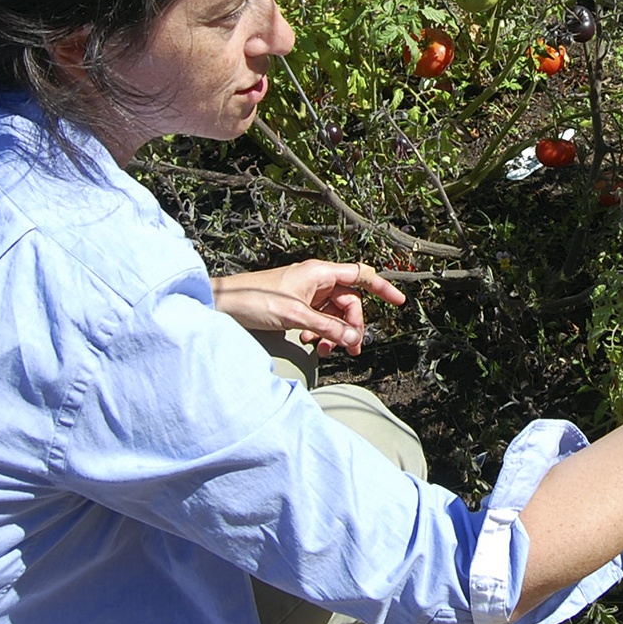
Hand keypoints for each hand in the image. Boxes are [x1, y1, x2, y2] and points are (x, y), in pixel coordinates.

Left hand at [209, 261, 404, 356]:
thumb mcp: (295, 315)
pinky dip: (318, 333)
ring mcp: (306, 294)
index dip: (382, 288)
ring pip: (333, 314)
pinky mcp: (295, 307)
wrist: (223, 304)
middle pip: (349, 302)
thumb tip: (354, 339)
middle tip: (350, 349)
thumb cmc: (255, 299)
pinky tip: (308, 343)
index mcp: (320, 272)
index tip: (399, 302)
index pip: (361, 276)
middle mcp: (316, 280)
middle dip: (352, 326)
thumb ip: (327, 327)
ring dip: (333, 333)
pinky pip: (318, 320)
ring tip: (324, 351)